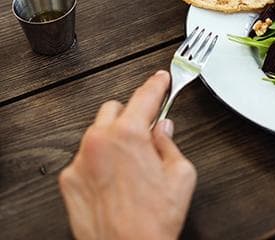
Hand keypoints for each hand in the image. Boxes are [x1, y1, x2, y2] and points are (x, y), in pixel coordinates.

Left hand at [59, 71, 196, 239]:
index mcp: (129, 135)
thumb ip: (170, 144)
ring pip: (97, 133)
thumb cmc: (154, 220)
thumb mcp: (181, 175)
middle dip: (131, 116)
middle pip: (114, 109)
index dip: (156, 84)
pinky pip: (85, 158)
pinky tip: (116, 181)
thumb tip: (163, 130)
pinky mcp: (69, 180)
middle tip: (147, 133)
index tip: (160, 79)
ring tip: (132, 166)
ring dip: (114, 139)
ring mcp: (80, 161)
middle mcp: (99, 142)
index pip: (144, 96)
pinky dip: (99, 162)